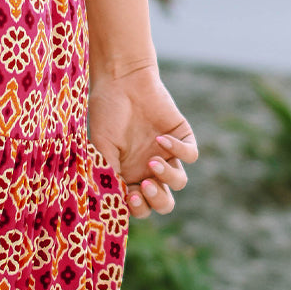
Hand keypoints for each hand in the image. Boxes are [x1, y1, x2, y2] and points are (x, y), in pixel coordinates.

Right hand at [87, 63, 197, 219]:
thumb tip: (112, 204)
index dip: (137, 208)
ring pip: (179, 182)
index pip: (139, 206)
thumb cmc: (106, 114)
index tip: (129, 196)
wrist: (122, 81)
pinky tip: (162, 138)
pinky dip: (179, 150)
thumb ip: (108, 176)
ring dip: (167, 177)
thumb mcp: (100, 148)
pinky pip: (190, 155)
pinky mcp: (181, 137)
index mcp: (128, 177)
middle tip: (146, 186)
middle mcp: (149, 170)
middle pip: (164, 202)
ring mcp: (167, 155)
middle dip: (157, 200)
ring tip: (153, 161)